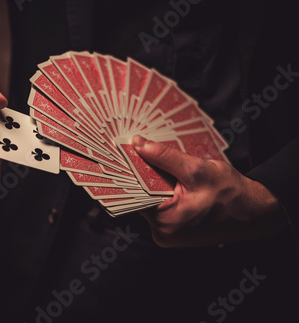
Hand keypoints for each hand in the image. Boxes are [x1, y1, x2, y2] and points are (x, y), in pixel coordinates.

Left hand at [133, 136, 282, 247]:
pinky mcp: (174, 231)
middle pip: (142, 198)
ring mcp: (168, 234)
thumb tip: (139, 144)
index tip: (126, 155)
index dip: (131, 172)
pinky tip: (171, 180)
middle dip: (144, 176)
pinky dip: (164, 193)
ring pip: (151, 202)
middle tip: (144, 154)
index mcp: (165, 221)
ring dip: (155, 184)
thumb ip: (165, 156)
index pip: (135, 194)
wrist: (254, 211)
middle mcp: (162, 233)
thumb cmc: (230, 193)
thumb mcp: (196, 169)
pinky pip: (161, 207)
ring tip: (161, 166)